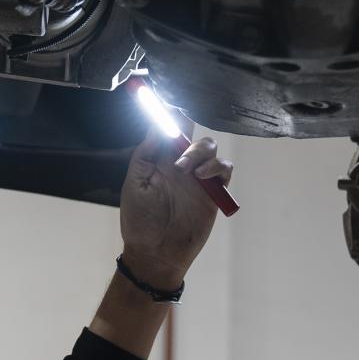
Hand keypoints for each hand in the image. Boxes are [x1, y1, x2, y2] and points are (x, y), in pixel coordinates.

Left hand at [118, 129, 234, 287]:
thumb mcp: (134, 184)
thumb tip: (155, 125)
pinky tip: (202, 177)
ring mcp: (198, 178)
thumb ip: (145, 154)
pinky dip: (217, 167)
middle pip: (193, 133)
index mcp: (159, 159)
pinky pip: (224, 170)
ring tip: (188, 171)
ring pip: (210, 149)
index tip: (169, 106)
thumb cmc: (140, 220)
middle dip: (188, 132)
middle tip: (177, 152)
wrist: (155, 253)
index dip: (171, 114)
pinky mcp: (213, 193)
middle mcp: (180, 164)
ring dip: (201, 152)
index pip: (169, 128)